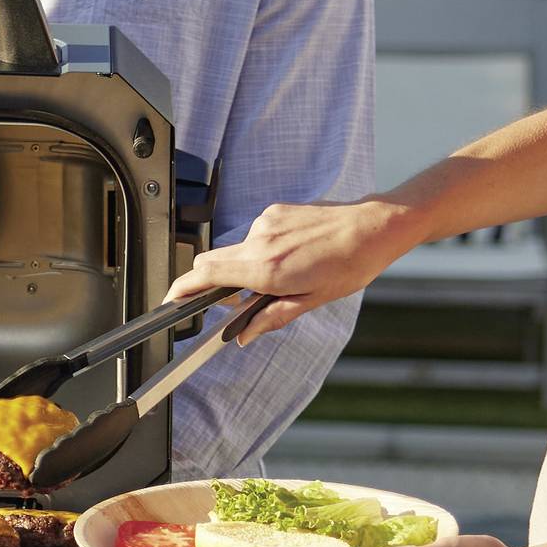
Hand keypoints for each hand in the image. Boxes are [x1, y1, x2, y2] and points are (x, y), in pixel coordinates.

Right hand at [170, 196, 423, 337]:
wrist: (375, 225)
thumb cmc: (351, 263)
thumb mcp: (311, 300)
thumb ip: (271, 317)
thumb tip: (243, 335)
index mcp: (267, 269)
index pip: (205, 275)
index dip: (182, 290)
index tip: (171, 301)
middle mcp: (260, 242)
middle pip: (212, 263)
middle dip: (214, 283)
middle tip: (240, 299)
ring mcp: (265, 223)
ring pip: (235, 251)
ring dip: (245, 267)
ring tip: (283, 274)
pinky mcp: (274, 212)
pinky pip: (253, 236)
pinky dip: (261, 250)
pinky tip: (291, 254)